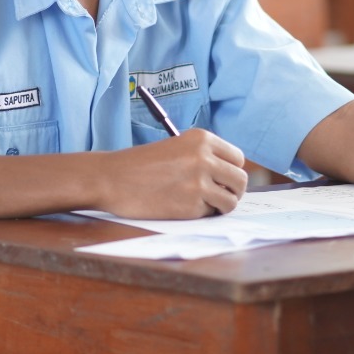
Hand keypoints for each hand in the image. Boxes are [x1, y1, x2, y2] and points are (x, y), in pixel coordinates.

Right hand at [96, 128, 248, 218]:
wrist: (112, 178)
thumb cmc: (142, 165)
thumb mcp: (177, 147)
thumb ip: (205, 157)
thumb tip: (233, 177)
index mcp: (201, 139)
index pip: (238, 159)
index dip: (231, 172)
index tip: (222, 180)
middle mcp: (203, 158)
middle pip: (241, 180)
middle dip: (232, 191)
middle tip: (219, 197)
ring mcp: (198, 182)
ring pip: (231, 201)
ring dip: (221, 206)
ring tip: (202, 204)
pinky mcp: (190, 206)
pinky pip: (210, 214)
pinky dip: (201, 215)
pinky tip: (182, 207)